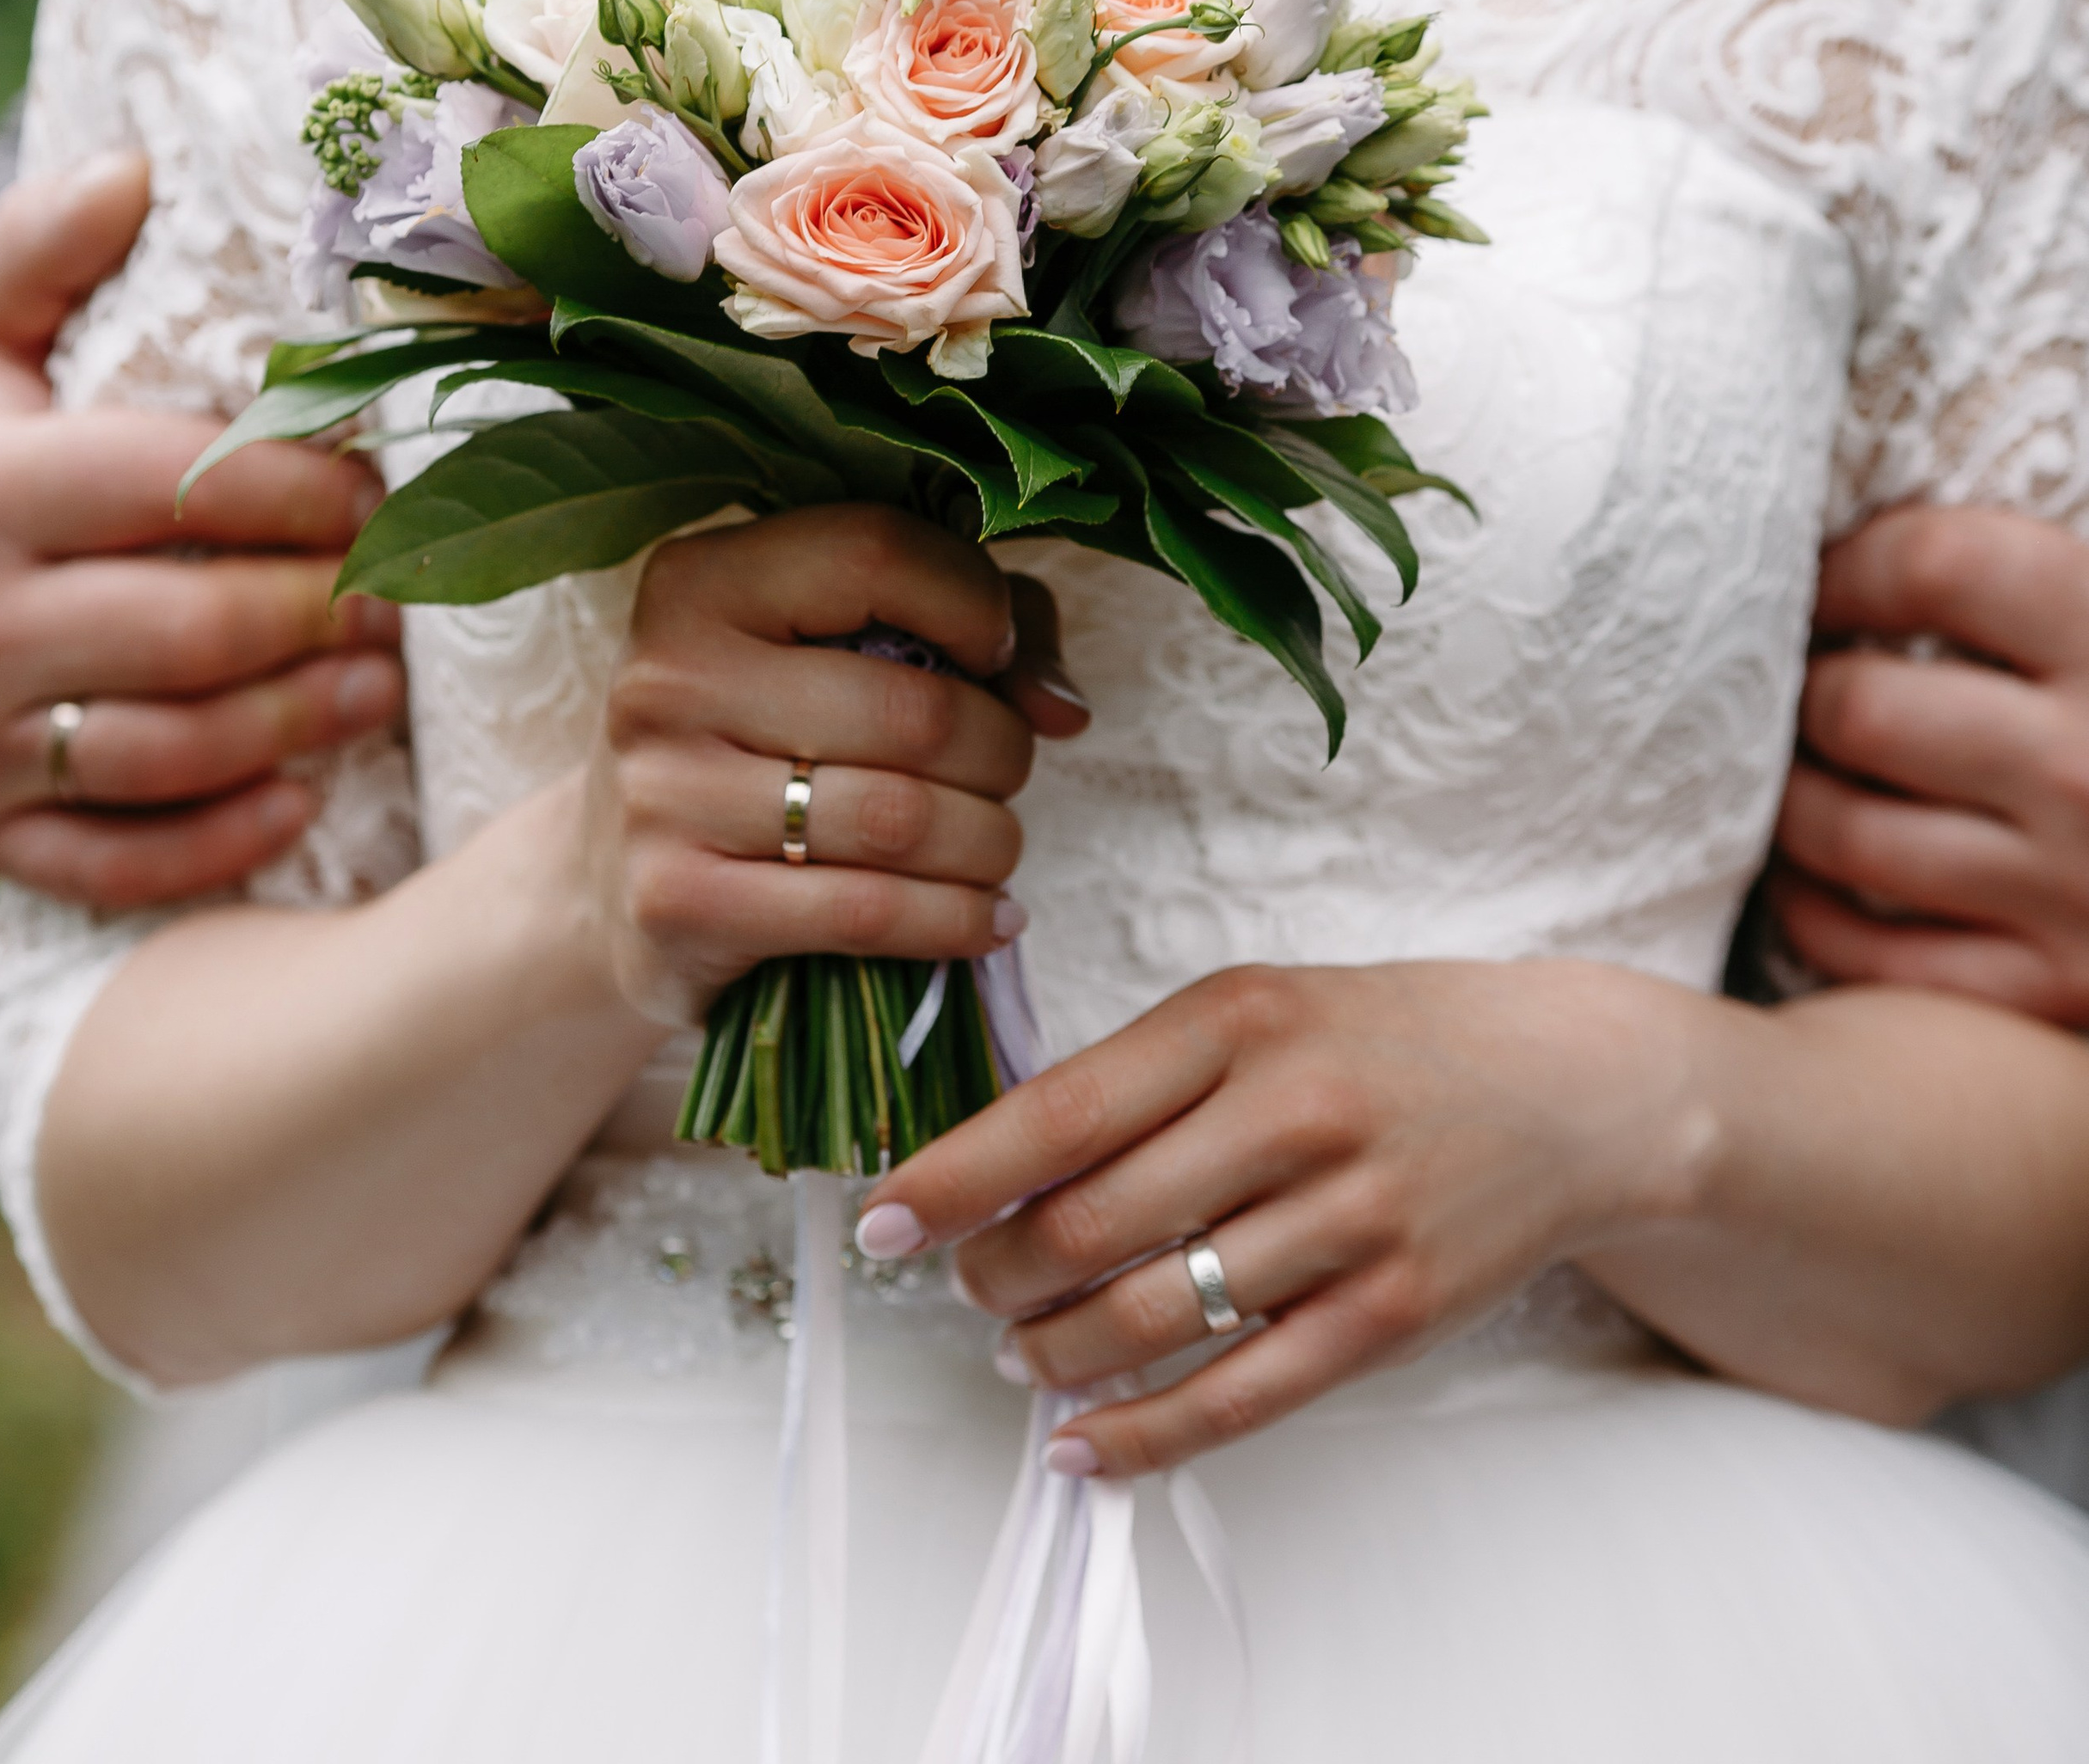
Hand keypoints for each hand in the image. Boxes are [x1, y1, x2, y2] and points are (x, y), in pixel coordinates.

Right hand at [0, 153, 405, 905]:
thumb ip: (38, 248)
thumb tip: (132, 166)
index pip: (173, 487)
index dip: (296, 487)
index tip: (374, 482)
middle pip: (189, 631)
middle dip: (319, 610)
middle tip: (405, 590)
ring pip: (171, 751)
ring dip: (300, 723)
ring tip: (382, 680)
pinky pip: (121, 861)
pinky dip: (222, 841)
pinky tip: (301, 798)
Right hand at [583, 504, 1082, 1027]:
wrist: (614, 880)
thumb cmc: (768, 734)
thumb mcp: (845, 644)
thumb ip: (983, 626)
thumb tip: (1064, 707)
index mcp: (700, 579)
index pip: (875, 552)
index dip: (975, 602)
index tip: (1001, 652)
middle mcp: (666, 676)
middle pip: (915, 708)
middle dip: (1003, 751)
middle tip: (1008, 772)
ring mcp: (662, 794)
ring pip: (903, 818)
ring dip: (990, 842)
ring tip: (998, 846)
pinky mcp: (675, 903)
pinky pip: (866, 913)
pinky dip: (955, 920)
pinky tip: (986, 918)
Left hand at [857, 956, 1696, 1476]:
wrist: (1569, 1087)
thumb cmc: (1382, 1042)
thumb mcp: (1259, 1009)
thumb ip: (1140, 1077)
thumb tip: (992, 1169)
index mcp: (1239, 1018)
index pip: (1060, 1113)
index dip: (953, 1180)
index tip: (879, 1223)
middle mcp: (1293, 1112)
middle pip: (1091, 1227)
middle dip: (996, 1274)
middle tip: (966, 1287)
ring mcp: (1350, 1218)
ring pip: (1152, 1319)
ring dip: (1055, 1353)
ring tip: (1021, 1350)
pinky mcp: (1394, 1311)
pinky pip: (1242, 1396)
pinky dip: (1144, 1434)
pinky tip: (1085, 1441)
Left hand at [1774, 504, 2088, 1023]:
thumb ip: (2047, 580)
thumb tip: (1904, 538)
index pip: (1935, 564)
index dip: (1849, 563)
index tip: (1822, 578)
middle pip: (1862, 705)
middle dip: (1803, 690)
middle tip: (1790, 683)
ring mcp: (2075, 888)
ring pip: (1845, 832)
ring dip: (1789, 798)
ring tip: (1788, 769)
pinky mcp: (2059, 991)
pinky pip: (1874, 956)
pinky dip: (1816, 912)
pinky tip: (1812, 876)